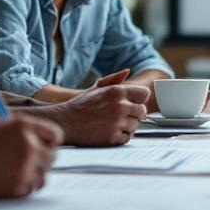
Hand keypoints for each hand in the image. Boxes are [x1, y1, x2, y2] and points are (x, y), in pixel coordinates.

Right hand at [0, 116, 61, 199]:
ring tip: (12, 172)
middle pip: (53, 157)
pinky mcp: (18, 186)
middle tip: (27, 163)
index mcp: (23, 125)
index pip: (55, 135)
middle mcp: (28, 144)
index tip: (44, 148)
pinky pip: (31, 188)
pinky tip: (4, 181)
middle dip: (42, 161)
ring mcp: (24, 166)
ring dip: (33, 175)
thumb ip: (22, 129)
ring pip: (43, 175)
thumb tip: (44, 139)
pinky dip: (22, 187)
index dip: (50, 143)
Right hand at [30, 77, 149, 145]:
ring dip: (127, 126)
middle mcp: (119, 106)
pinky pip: (127, 137)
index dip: (139, 99)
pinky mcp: (113, 137)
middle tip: (122, 116)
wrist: (65, 122)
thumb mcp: (96, 88)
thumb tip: (127, 71)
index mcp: (117, 91)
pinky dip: (121, 136)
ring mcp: (117, 122)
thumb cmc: (80, 105)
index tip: (132, 103)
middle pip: (142, 111)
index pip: (144, 94)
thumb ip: (113, 79)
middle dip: (134, 114)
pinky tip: (110, 132)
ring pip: (136, 125)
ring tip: (112, 124)